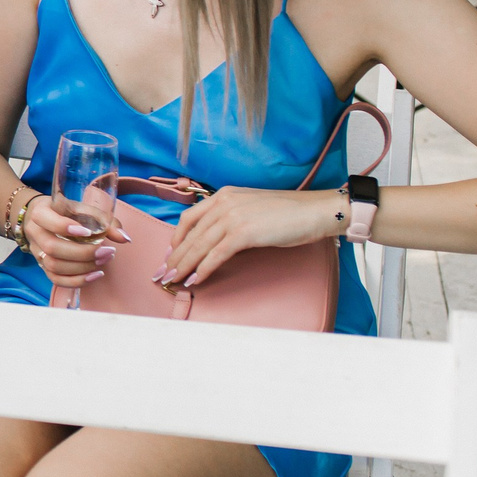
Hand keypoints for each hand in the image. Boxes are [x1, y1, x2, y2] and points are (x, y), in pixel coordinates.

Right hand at [19, 193, 127, 290]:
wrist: (44, 220)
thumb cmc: (67, 213)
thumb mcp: (83, 209)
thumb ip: (104, 221)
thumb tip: (124, 238)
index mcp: (41, 213)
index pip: (45, 219)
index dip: (64, 227)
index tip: (87, 232)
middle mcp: (35, 233)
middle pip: (52, 248)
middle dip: (83, 253)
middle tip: (107, 251)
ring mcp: (37, 252)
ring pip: (54, 266)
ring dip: (82, 267)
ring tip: (103, 260)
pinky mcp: (43, 267)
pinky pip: (56, 279)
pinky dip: (77, 281)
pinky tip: (95, 275)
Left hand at [160, 186, 338, 287]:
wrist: (316, 211)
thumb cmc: (289, 213)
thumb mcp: (252, 209)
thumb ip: (232, 218)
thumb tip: (217, 240)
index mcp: (224, 195)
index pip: (189, 218)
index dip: (176, 239)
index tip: (169, 255)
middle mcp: (224, 203)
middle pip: (191, 235)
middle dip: (174, 257)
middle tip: (161, 274)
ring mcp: (233, 217)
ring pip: (199, 246)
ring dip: (184, 266)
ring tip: (173, 280)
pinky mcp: (244, 232)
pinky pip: (216, 254)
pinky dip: (204, 269)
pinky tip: (196, 280)